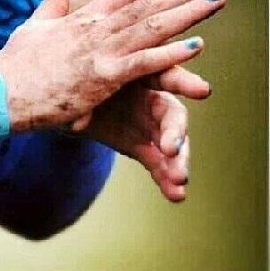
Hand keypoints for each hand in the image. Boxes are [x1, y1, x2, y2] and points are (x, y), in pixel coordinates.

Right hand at [0, 0, 229, 132]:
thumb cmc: (13, 65)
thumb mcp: (32, 28)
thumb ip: (49, 4)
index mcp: (81, 18)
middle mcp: (94, 29)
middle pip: (148, 3)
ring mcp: (99, 52)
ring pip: (152, 27)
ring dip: (188, 13)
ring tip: (218, 0)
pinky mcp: (101, 78)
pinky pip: (143, 63)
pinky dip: (171, 53)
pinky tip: (197, 46)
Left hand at [80, 67, 206, 201]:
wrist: (68, 108)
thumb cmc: (78, 88)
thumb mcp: (80, 89)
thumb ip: (85, 103)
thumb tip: (77, 123)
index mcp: (139, 75)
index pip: (165, 75)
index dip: (184, 82)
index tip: (202, 90)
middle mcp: (152, 100)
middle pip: (172, 115)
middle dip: (176, 132)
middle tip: (171, 149)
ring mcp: (151, 126)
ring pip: (172, 145)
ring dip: (177, 162)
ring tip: (179, 180)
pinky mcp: (144, 148)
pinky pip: (159, 164)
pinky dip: (166, 179)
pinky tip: (176, 195)